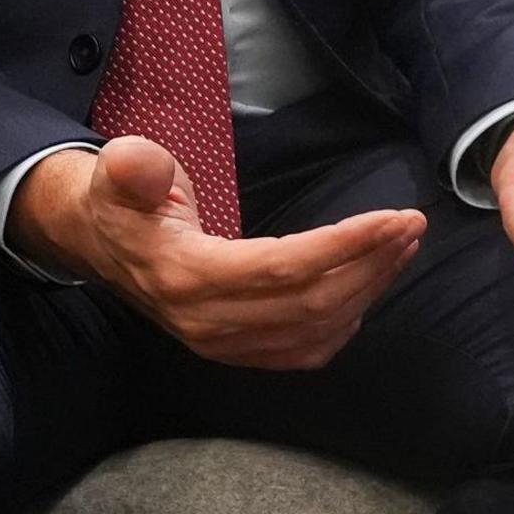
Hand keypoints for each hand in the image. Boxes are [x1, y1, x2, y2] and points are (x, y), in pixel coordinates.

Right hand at [7, 136, 423, 370]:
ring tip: (403, 246)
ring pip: (316, 328)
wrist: (101, 245)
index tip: (393, 218)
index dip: (344, 245)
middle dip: (371, 263)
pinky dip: (344, 324)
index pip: (283, 267)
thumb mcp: (116, 173)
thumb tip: (139, 162)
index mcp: (188, 277)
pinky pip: (302, 351)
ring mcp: (223, 344)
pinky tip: (368, 291)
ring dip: (368, 288)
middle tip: (412, 224)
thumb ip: (132, 168)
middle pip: (311, 303)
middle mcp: (209, 323)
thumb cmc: (122, 201)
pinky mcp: (235, 351)